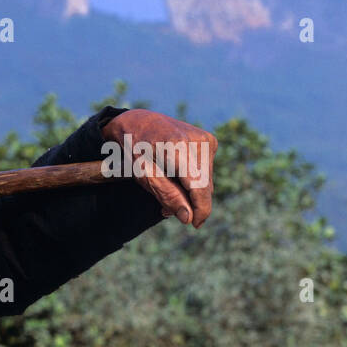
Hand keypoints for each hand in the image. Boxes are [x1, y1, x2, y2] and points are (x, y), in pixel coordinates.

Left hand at [104, 109, 217, 226]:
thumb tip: (188, 218)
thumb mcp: (143, 175)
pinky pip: (206, 171)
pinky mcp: (210, 140)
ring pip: (207, 180)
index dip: (200, 209)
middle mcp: (198, 141)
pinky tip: (176, 178)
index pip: (199, 186)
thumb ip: (167, 195)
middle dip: (190, 202)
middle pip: (205, 185)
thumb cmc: (136, 150)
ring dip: (191, 192)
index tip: (195, 225)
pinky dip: (194, 180)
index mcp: (178, 148)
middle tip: (166, 209)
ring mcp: (206, 139)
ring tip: (167, 190)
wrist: (140, 122)